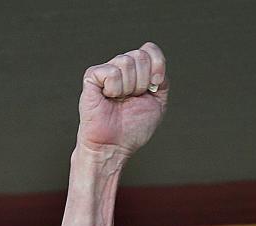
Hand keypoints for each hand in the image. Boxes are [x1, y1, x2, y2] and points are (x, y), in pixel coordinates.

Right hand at [77, 42, 168, 161]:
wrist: (114, 145)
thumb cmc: (133, 128)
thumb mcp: (157, 104)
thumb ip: (162, 81)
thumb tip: (156, 63)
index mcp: (138, 72)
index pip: (150, 50)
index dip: (157, 64)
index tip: (154, 85)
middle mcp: (122, 68)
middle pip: (141, 56)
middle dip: (142, 83)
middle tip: (132, 99)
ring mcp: (107, 70)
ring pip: (126, 63)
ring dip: (128, 89)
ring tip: (119, 101)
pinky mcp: (93, 75)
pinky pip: (112, 73)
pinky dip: (114, 90)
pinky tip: (107, 98)